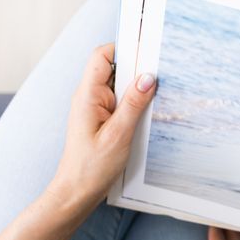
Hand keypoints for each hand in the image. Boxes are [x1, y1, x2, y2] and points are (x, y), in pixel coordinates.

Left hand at [50, 44, 156, 212]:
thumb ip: (134, 103)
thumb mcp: (119, 134)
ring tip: (158, 96)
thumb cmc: (92, 166)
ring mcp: (96, 107)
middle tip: (162, 75)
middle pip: (114, 68)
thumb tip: (148, 77)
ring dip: (138, 89)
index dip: (124, 48)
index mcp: (88, 95)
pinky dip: (135, 103)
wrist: (77, 191)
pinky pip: (121, 102)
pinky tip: (148, 112)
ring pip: (120, 86)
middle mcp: (90, 97)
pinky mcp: (103, 118)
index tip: (148, 48)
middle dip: (138, 69)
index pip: (102, 56)